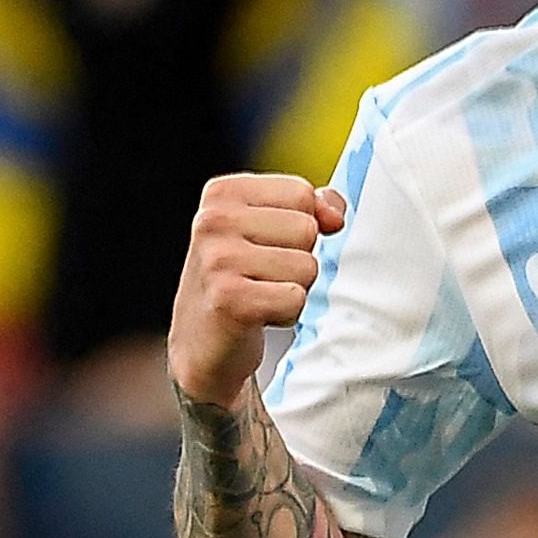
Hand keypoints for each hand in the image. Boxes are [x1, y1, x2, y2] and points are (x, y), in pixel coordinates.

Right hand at [170, 175, 349, 411]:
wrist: (201, 344)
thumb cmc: (240, 282)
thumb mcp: (268, 231)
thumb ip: (308, 209)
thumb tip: (336, 212)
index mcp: (223, 192)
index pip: (301, 193)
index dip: (302, 226)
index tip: (270, 247)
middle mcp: (214, 220)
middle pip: (307, 228)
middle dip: (298, 260)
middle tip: (263, 278)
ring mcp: (218, 259)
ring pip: (307, 266)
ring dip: (293, 289)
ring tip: (260, 296)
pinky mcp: (230, 299)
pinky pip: (296, 299)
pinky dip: (287, 314)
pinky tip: (257, 316)